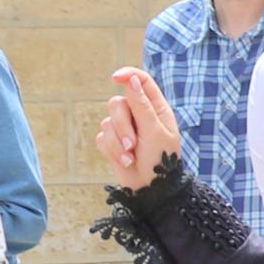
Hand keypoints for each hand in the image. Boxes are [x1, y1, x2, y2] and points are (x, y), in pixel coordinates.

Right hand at [99, 68, 185, 189]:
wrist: (152, 188)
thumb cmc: (161, 160)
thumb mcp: (154, 131)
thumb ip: (141, 105)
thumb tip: (131, 80)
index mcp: (155, 108)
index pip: (141, 81)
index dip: (128, 75)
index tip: (116, 77)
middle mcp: (138, 115)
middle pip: (117, 103)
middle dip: (122, 125)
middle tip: (133, 144)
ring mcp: (124, 128)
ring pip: (107, 122)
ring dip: (118, 142)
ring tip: (132, 157)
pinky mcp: (111, 142)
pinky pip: (101, 138)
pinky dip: (112, 151)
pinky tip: (125, 162)